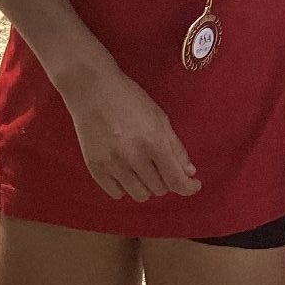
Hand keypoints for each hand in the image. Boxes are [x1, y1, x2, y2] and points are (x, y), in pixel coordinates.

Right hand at [62, 62, 200, 202]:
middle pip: (159, 189)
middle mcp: (134, 157)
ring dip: (146, 186)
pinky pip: (117, 194)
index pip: (176, 180)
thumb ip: (176, 146)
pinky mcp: (96, 168)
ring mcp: (113, 164)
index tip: (192, 185)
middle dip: (165, 180)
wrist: (91, 89)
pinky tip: (124, 171)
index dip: (188, 188)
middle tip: (159, 164)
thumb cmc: (128, 98)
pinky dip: (124, 186)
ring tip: (141, 168)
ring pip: (139, 195)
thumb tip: (189, 173)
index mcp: (153, 141)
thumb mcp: (159, 116)